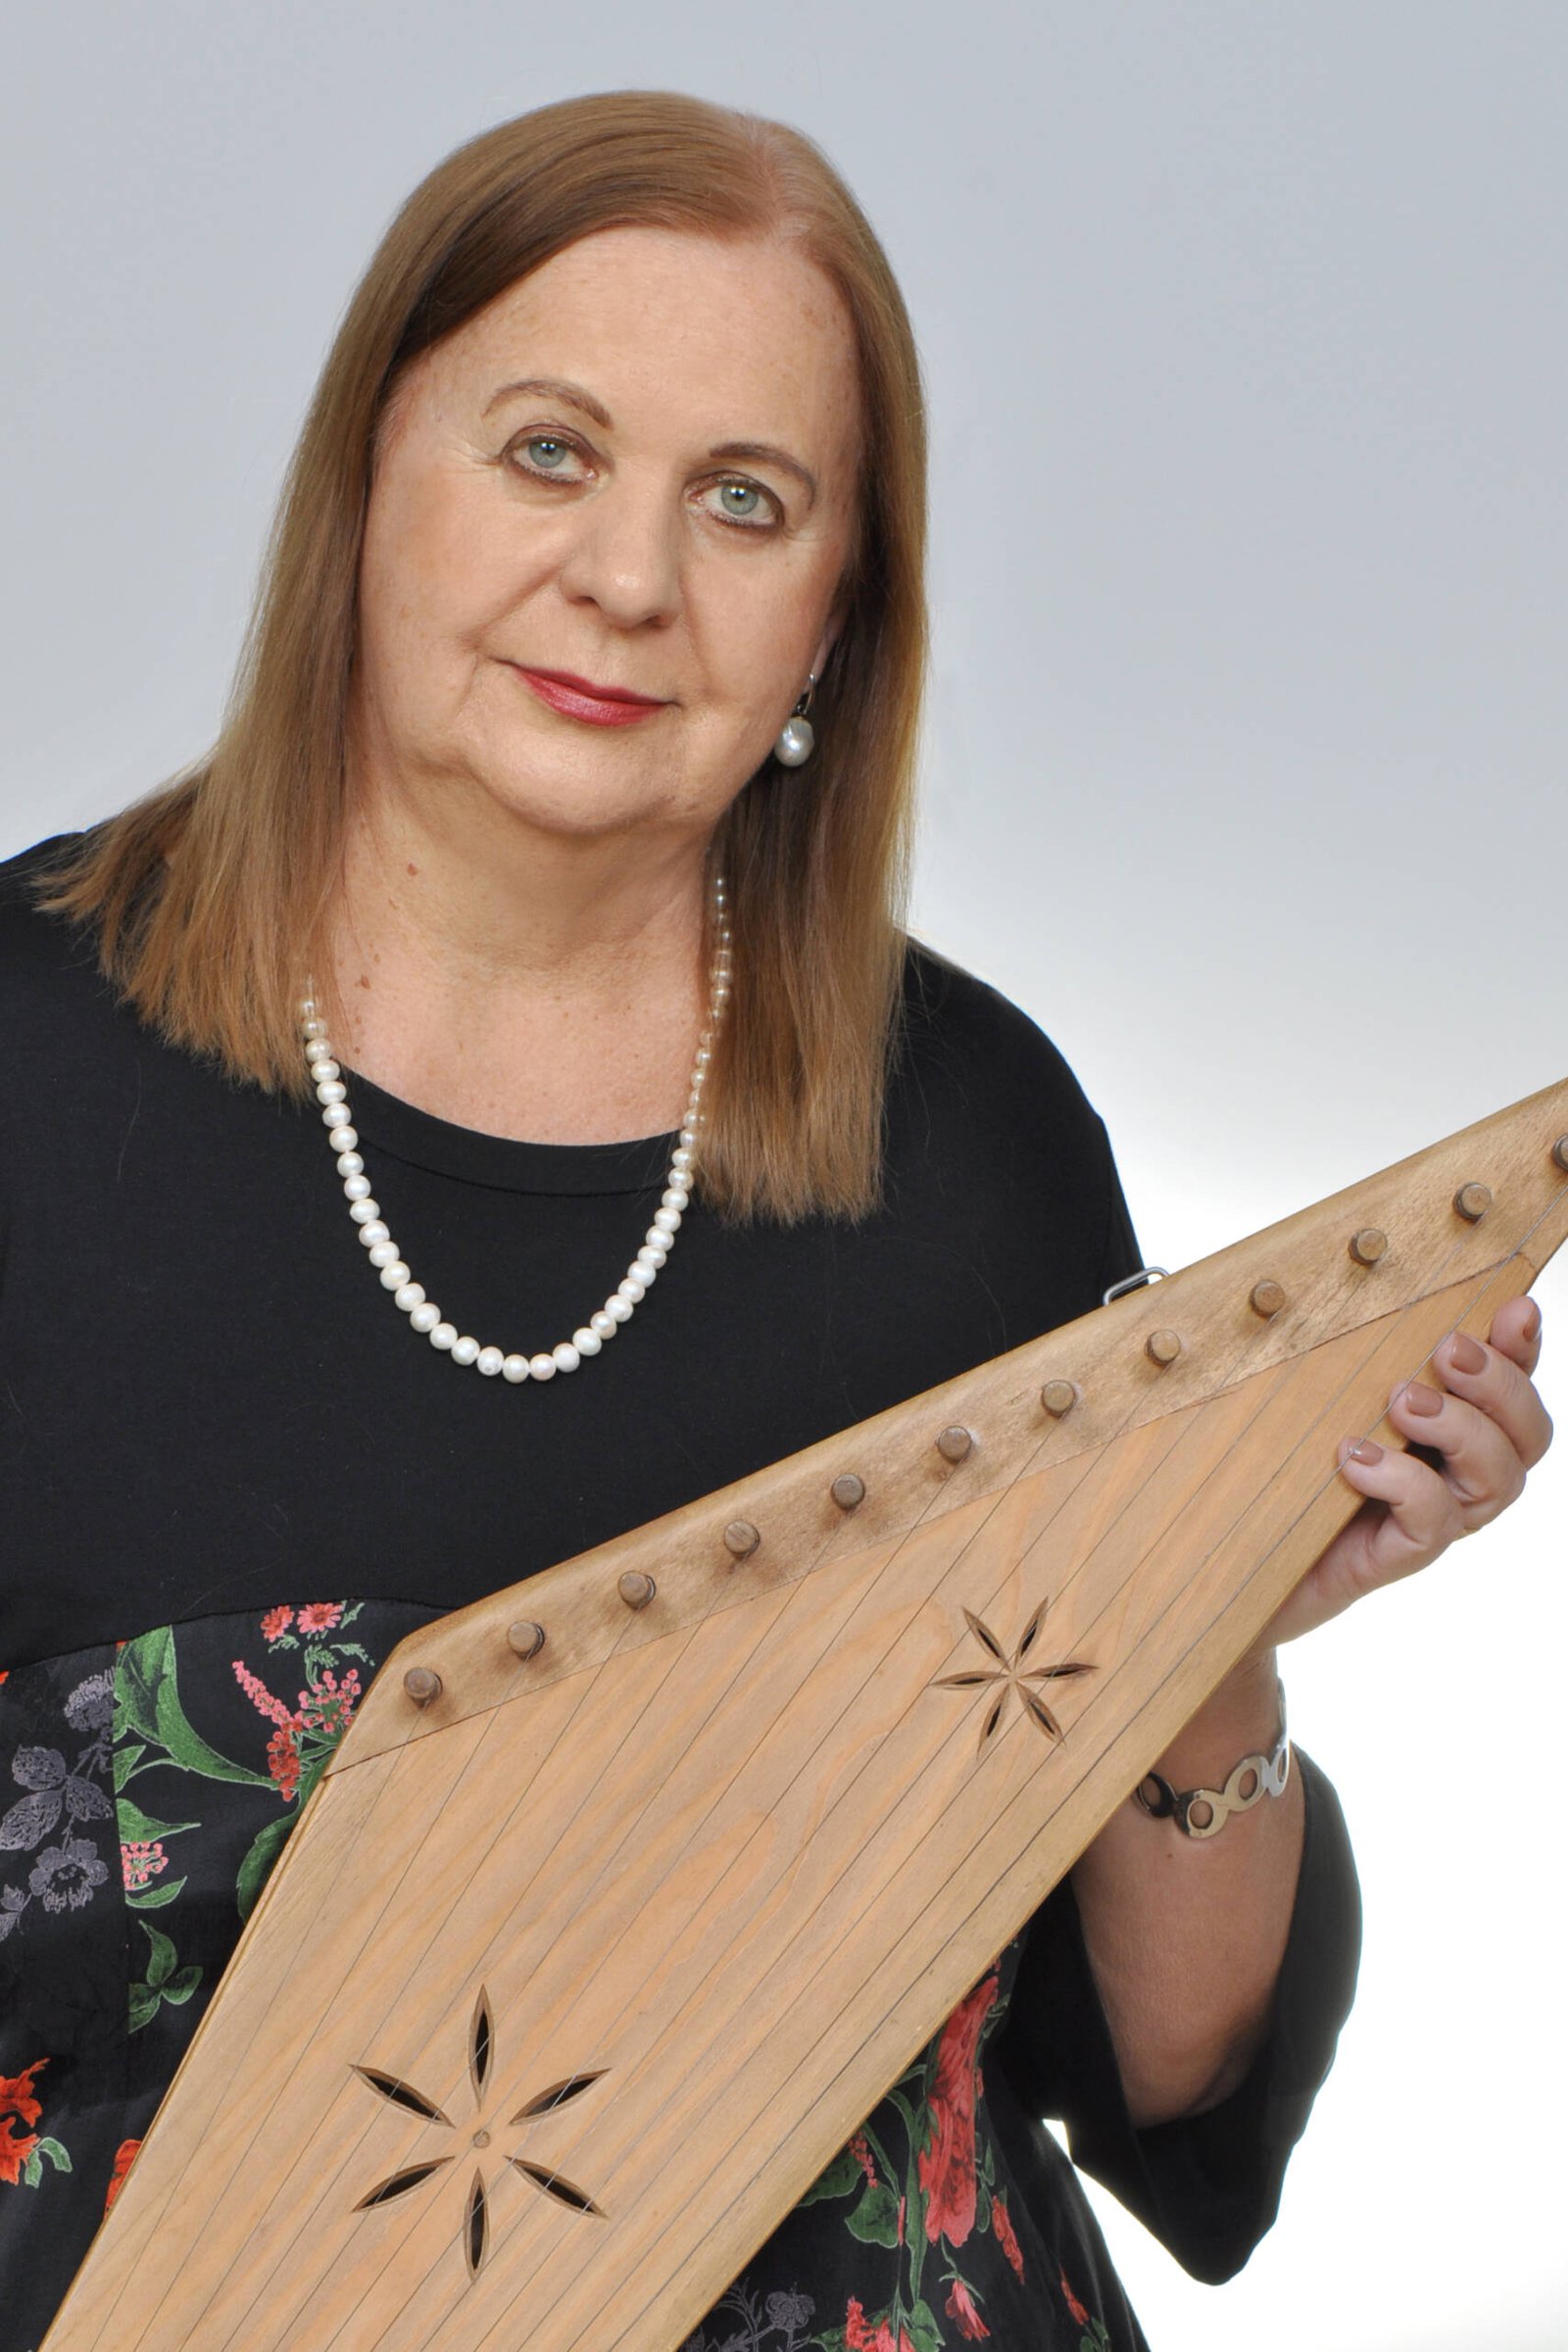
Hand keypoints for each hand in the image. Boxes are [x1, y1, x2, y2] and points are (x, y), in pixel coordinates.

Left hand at [1259, 1295, 1551, 1649]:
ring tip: (1401, 1400)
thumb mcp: (1313, 1388)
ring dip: (1460, 1428)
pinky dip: (1404, 1482)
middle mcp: (1454, 1473)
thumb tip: (1356, 1279)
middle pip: (1526, 1435)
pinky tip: (1355, 1457)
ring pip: (1496, 1478)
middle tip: (1448, 1351)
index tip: (1515, 1310)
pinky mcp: (1395, 1555)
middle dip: (1501, 1385)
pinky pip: (1433, 1523)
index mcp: (1448, 1423)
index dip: (1524, 1349)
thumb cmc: (1277, 1458)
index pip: (1512, 1383)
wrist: (1232, 1548)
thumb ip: (1352, 1348)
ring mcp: (1431, 1518)